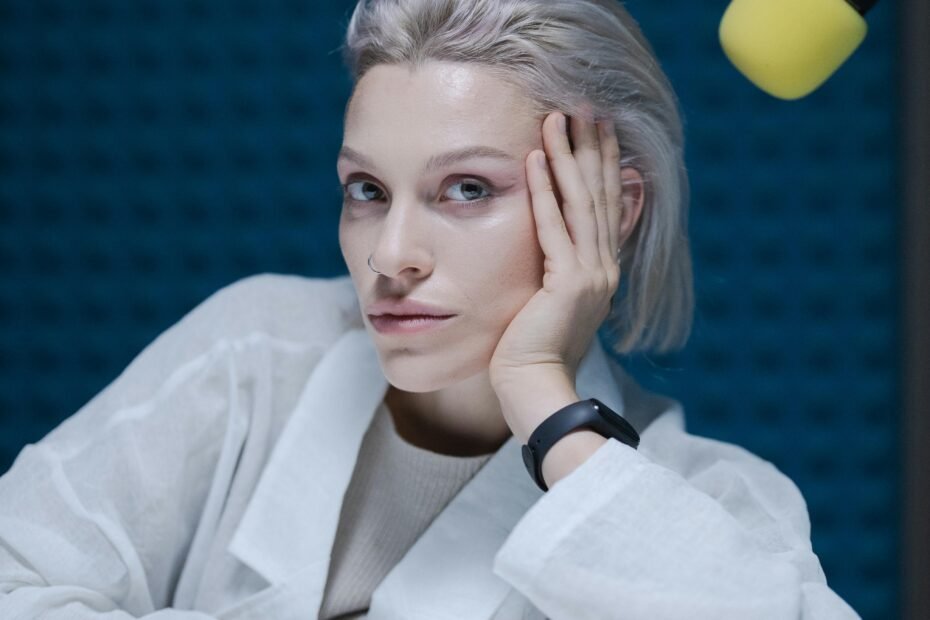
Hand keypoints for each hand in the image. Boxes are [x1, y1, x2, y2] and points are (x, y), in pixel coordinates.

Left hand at [488, 111, 622, 391]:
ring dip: (569, 157)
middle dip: (593, 148)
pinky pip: (554, 228)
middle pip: (600, 195)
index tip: (597, 129)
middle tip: (586, 106)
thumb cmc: (536, 352)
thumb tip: (556, 250)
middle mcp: (605, 268)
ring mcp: (591, 275)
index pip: (605, 207)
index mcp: (603, 272)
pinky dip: (545, 191)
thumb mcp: (556, 304)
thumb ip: (561, 271)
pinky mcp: (568, 284)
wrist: (537, 388)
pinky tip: (536, 159)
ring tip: (559, 117)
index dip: (603, 165)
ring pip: (582, 203)